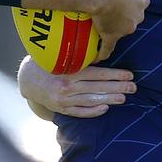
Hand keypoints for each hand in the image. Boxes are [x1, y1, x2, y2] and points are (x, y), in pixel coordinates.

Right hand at [18, 56, 135, 117]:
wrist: (27, 80)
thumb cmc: (48, 63)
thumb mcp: (60, 55)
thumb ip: (78, 56)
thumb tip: (101, 49)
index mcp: (69, 71)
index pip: (97, 74)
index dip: (115, 74)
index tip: (129, 75)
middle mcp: (67, 86)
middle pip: (98, 87)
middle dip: (118, 87)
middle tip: (133, 88)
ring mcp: (64, 100)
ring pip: (91, 100)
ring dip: (109, 99)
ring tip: (123, 98)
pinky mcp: (62, 109)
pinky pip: (80, 112)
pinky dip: (93, 110)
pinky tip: (105, 108)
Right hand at [93, 0, 148, 59]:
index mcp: (142, 0)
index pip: (138, 1)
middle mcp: (137, 16)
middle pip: (130, 17)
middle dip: (122, 15)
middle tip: (108, 8)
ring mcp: (125, 28)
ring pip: (120, 30)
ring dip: (112, 29)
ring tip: (100, 25)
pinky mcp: (111, 37)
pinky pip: (108, 47)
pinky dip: (104, 52)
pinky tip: (99, 57)